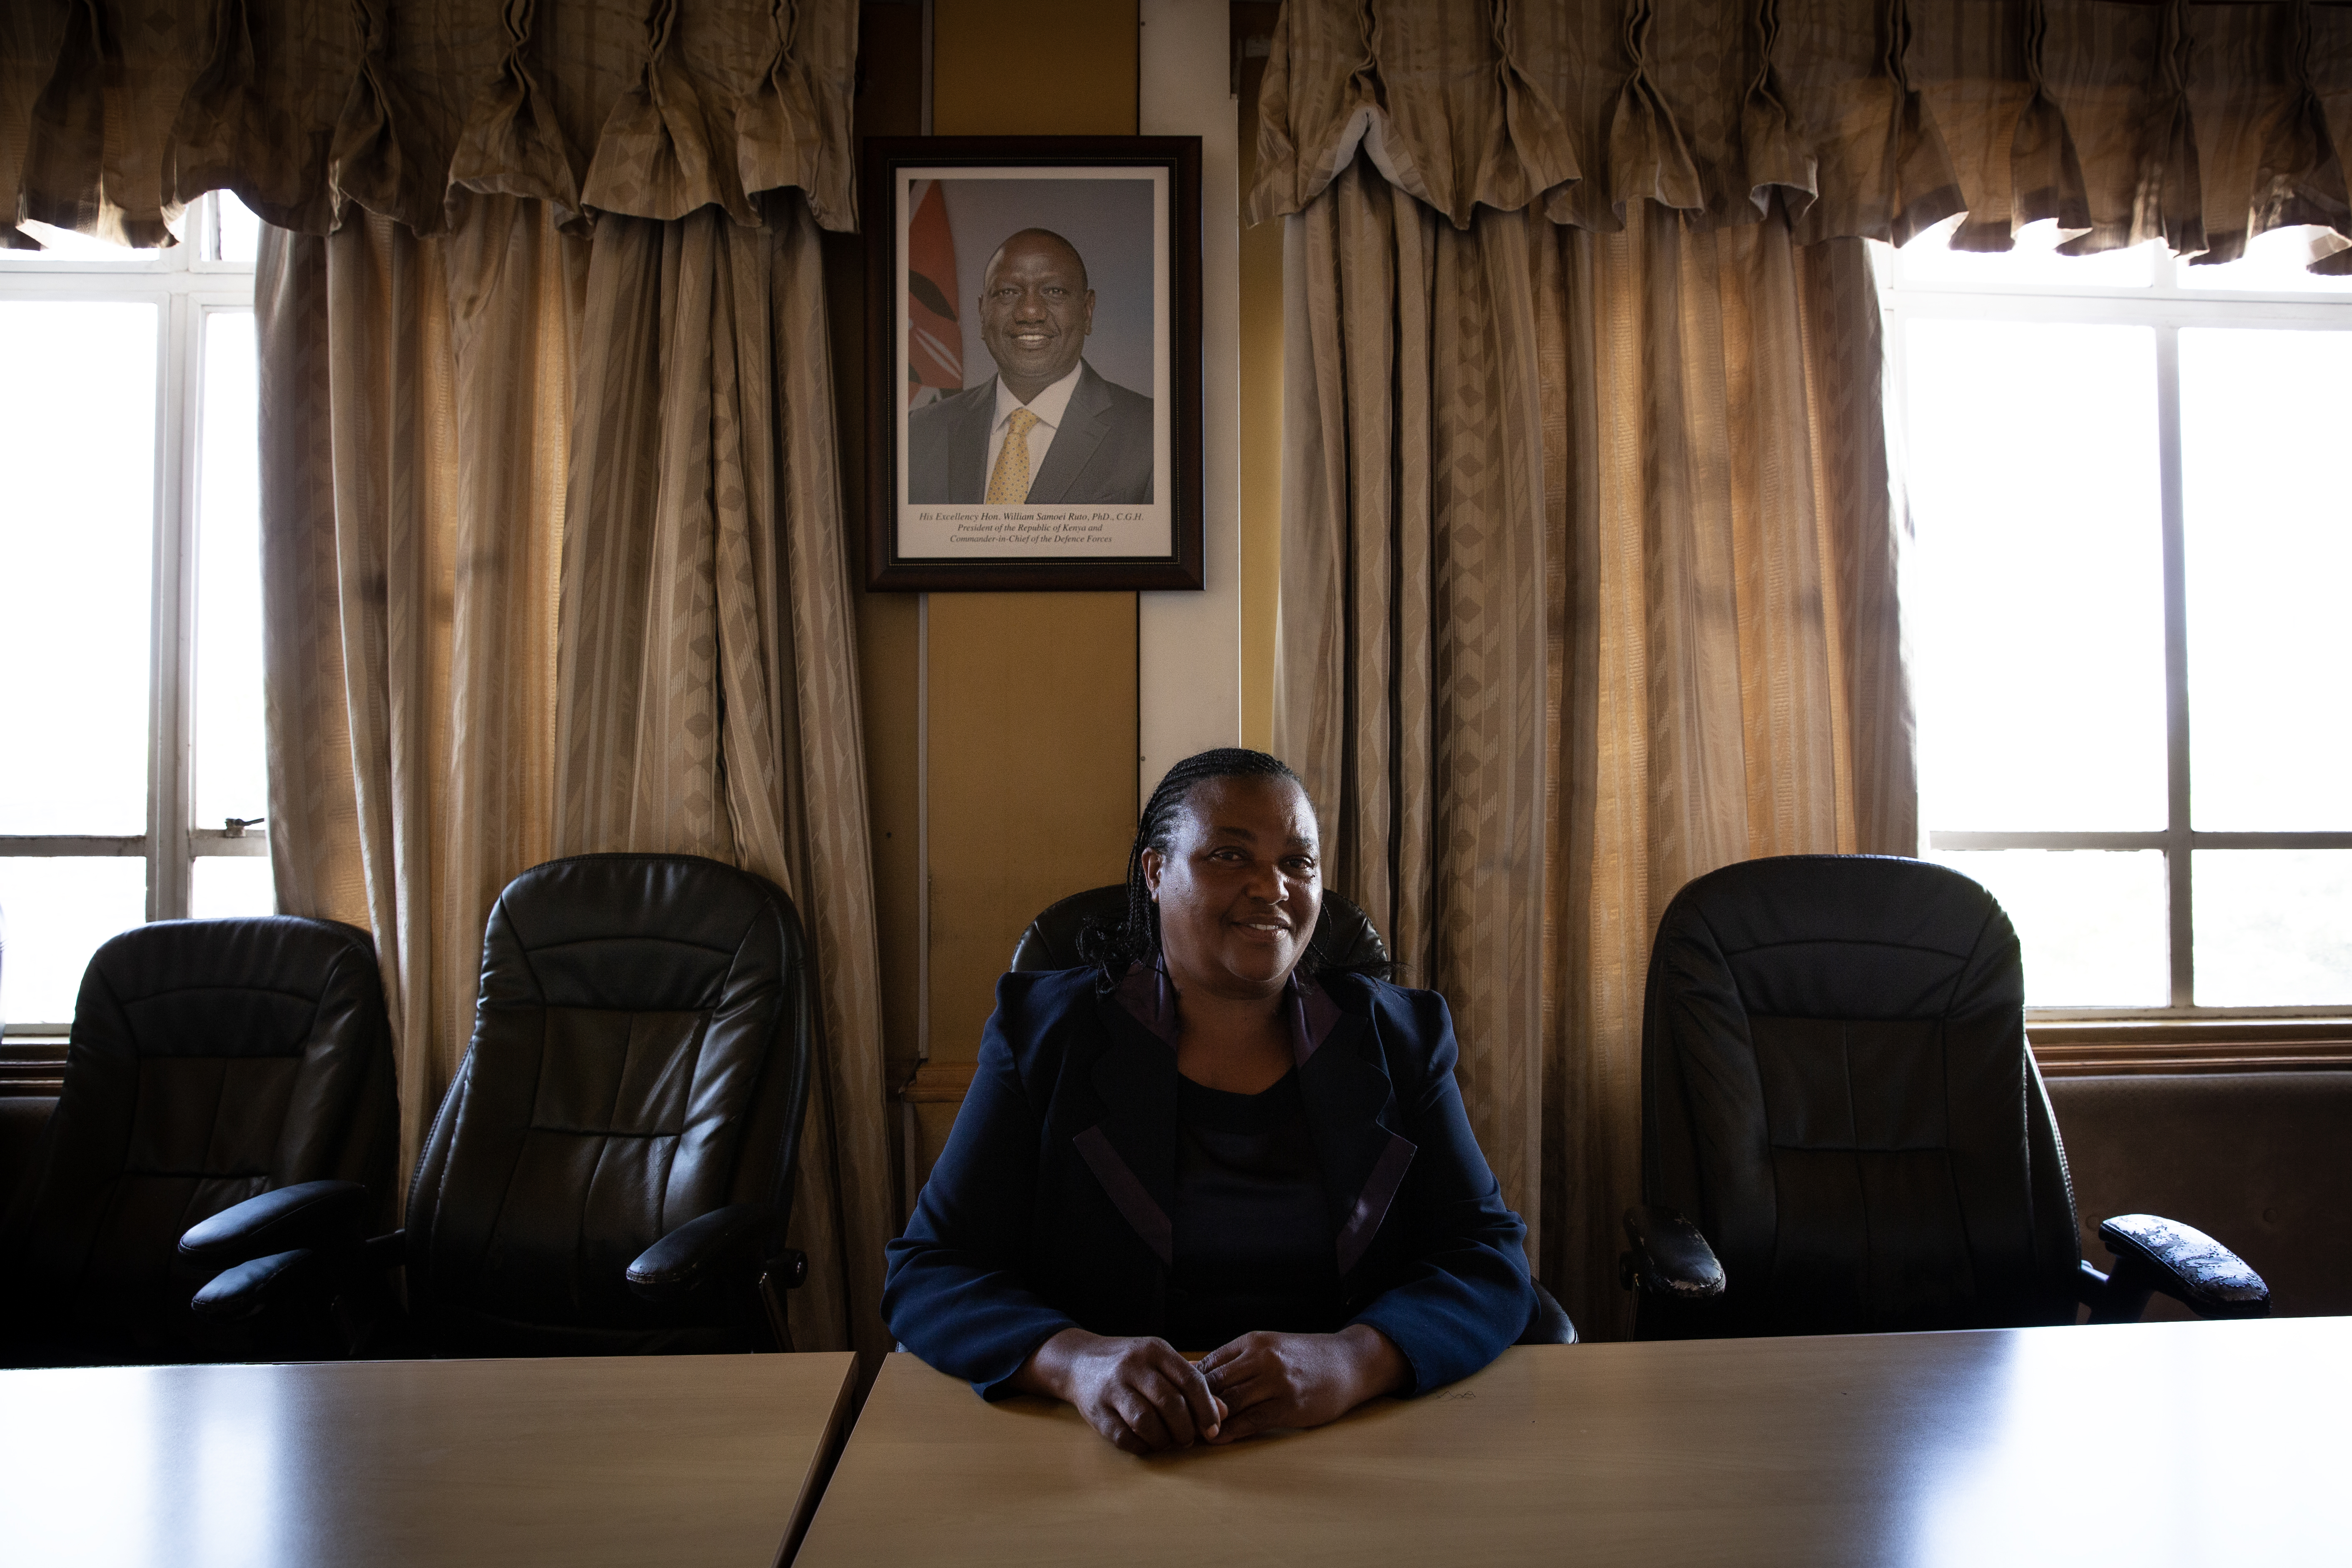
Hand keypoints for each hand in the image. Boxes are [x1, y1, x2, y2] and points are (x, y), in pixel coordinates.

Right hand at [1012, 1328, 1226, 1453]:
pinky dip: (1141, 1446)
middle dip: (1185, 1428)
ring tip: (1169, 1442)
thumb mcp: (1160, 1361)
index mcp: (1154, 1350)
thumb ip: (1190, 1382)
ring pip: (1146, 1421)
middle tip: (1188, 1438)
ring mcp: (1111, 1388)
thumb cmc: (1130, 1364)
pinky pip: (1123, 1437)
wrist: (1078, 1361)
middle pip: (1170, 1403)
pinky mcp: (1096, 1410)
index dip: (1206, 1407)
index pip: (1190, 1379)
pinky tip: (1147, 1444)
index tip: (1213, 1427)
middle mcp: (1132, 1366)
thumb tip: (1222, 1411)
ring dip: (1164, 1440)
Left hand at [1195, 1324, 1408, 1443]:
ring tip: (1189, 1434)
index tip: (1174, 1401)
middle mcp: (1261, 1358)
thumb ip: (1235, 1360)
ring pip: (1228, 1403)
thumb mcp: (1269, 1347)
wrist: (1348, 1362)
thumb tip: (1194, 1373)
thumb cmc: (1305, 1357)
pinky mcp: (1288, 1405)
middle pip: (1213, 1384)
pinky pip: (1251, 1421)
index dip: (1187, 1386)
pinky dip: (1230, 1432)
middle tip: (1173, 1423)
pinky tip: (1218, 1439)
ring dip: (1207, 1421)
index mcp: (1252, 1342)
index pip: (1208, 1364)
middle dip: (1191, 1405)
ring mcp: (1275, 1382)